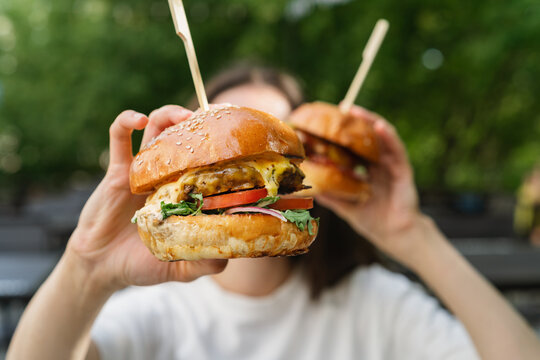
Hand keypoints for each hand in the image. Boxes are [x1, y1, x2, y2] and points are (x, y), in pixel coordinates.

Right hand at [66, 105, 226, 293]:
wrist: (102, 268)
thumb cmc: (143, 265)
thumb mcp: (181, 267)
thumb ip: (205, 262)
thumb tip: (232, 254)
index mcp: (185, 194)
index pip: (206, 162)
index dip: (219, 147)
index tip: (236, 140)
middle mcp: (167, 177)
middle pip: (184, 138)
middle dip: (198, 123)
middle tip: (211, 120)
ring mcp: (143, 171)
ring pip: (156, 129)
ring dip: (168, 115)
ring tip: (182, 116)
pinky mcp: (118, 171)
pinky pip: (119, 138)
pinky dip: (126, 122)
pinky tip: (138, 119)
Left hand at [316, 106, 427, 265]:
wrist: (395, 237)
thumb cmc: (374, 222)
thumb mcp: (346, 206)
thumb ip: (331, 196)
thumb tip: (309, 188)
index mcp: (367, 172)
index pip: (355, 148)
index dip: (344, 136)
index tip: (329, 123)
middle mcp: (379, 166)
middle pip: (367, 139)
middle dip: (356, 122)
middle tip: (342, 108)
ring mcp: (391, 167)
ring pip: (381, 138)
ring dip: (370, 122)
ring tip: (356, 110)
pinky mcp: (403, 171)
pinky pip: (396, 150)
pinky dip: (388, 137)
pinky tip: (379, 126)